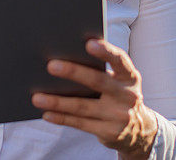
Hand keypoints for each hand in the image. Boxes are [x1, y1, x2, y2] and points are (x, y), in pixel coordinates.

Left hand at [32, 39, 157, 159]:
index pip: (119, 60)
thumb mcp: (118, 81)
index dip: (105, 51)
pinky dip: (62, 118)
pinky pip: (80, 124)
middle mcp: (128, 95)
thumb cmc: (117, 94)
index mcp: (129, 76)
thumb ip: (100, 69)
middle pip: (98, 81)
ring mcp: (119, 116)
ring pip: (83, 106)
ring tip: (37, 97)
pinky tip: (46, 113)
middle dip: (73, 72)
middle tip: (50, 65)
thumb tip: (63, 56)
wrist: (139, 130)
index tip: (88, 43)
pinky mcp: (110, 133)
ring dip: (58, 102)